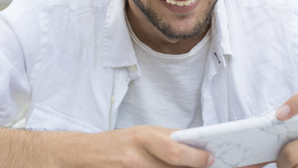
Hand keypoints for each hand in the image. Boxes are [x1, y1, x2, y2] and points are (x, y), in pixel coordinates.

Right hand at [86, 125, 213, 167]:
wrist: (88, 154)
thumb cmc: (121, 141)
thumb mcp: (145, 132)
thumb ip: (170, 138)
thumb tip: (198, 144)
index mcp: (144, 138)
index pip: (175, 151)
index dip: (196, 157)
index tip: (210, 158)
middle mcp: (136, 158)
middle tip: (205, 165)